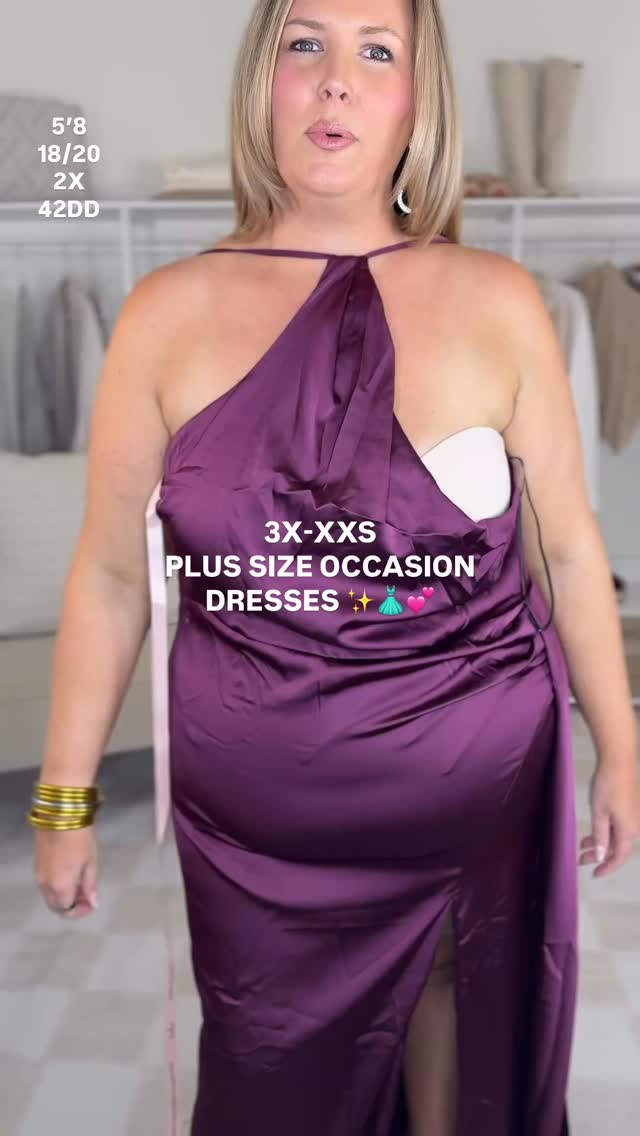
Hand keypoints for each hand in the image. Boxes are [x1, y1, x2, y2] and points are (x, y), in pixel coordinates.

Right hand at [34, 825, 98, 918]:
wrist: (60, 816)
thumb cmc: (80, 839)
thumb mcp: (91, 863)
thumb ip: (90, 886)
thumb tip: (93, 904)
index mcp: (60, 887)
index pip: (67, 910)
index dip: (80, 910)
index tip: (91, 902)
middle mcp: (45, 885)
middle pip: (55, 906)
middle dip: (71, 905)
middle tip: (86, 895)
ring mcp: (39, 875)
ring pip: (49, 895)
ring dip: (64, 895)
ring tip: (80, 883)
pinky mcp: (36, 865)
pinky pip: (46, 884)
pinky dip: (57, 886)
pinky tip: (69, 874)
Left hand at [579, 761, 639, 876]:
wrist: (619, 762)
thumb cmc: (608, 787)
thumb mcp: (600, 814)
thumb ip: (601, 837)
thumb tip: (603, 857)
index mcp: (629, 831)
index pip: (619, 857)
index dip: (607, 868)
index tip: (594, 874)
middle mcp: (636, 827)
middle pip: (618, 848)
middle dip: (600, 854)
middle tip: (581, 859)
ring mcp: (635, 817)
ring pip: (617, 836)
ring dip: (601, 842)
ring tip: (582, 844)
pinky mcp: (632, 808)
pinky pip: (620, 826)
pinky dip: (606, 831)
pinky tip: (593, 830)